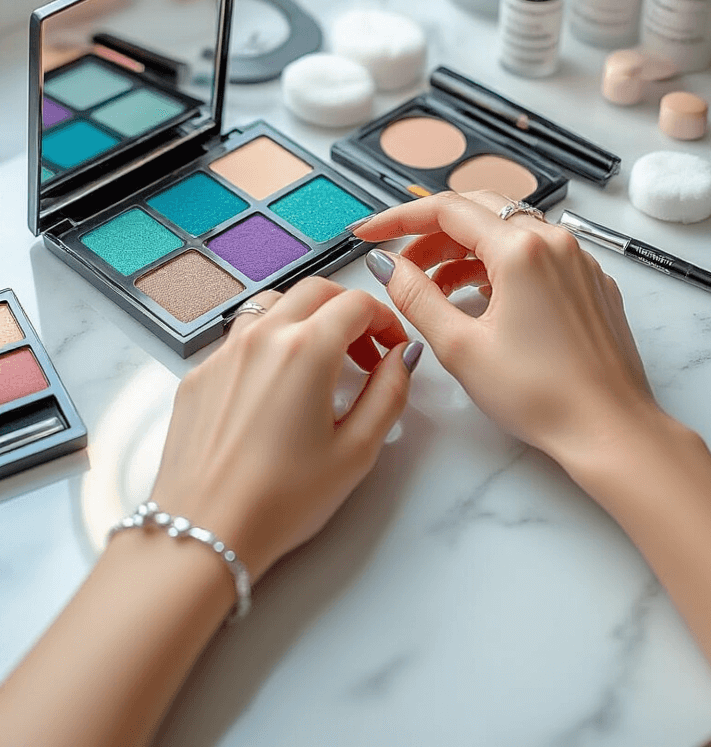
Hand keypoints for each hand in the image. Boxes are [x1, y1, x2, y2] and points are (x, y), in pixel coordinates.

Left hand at [151, 278, 419, 584]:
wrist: (203, 531)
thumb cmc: (281, 500)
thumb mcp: (356, 451)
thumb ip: (389, 393)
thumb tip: (402, 357)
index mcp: (306, 349)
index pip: (356, 303)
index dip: (385, 320)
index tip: (393, 347)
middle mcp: (262, 336)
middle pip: (315, 290)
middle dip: (348, 310)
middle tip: (364, 351)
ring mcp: (224, 352)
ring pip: (273, 305)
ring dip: (305, 319)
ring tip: (319, 364)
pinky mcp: (199, 374)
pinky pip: (239, 338)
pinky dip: (267, 345)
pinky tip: (275, 389)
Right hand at [355, 192, 656, 473]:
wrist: (611, 430)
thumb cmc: (540, 395)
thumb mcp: (461, 347)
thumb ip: (416, 297)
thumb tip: (386, 264)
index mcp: (520, 248)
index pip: (447, 209)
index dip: (399, 218)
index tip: (369, 233)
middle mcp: (554, 241)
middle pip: (478, 212)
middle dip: (431, 234)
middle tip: (400, 264)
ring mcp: (578, 259)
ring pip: (508, 232)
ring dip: (465, 252)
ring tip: (435, 290)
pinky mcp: (591, 282)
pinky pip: (537, 254)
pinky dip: (500, 265)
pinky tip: (483, 300)